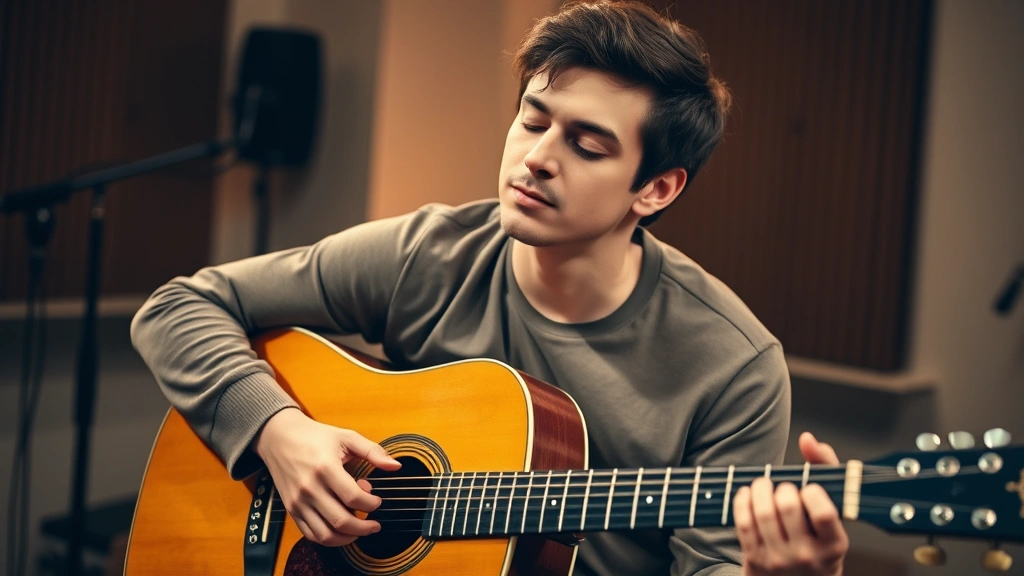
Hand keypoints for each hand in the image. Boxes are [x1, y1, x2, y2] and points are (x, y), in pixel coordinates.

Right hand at [253, 408, 401, 545]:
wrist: (278, 437)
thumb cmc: (314, 436)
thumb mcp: (346, 437)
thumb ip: (373, 451)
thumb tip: (396, 466)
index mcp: (325, 468)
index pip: (354, 498)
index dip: (372, 504)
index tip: (377, 500)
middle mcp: (309, 488)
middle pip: (341, 521)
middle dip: (364, 528)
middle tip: (375, 524)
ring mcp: (298, 502)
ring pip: (325, 535)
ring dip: (348, 538)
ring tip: (360, 530)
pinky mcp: (291, 510)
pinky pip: (311, 534)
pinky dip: (329, 539)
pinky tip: (341, 531)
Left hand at [733, 432, 848, 575]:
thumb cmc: (817, 539)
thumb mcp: (832, 515)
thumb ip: (825, 470)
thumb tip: (807, 439)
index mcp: (833, 545)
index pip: (822, 512)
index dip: (811, 492)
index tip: (808, 488)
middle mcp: (807, 556)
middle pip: (788, 507)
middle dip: (782, 487)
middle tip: (783, 487)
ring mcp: (779, 560)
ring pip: (763, 513)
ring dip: (760, 489)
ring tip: (764, 485)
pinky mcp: (755, 560)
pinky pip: (743, 523)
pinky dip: (743, 500)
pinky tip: (748, 494)